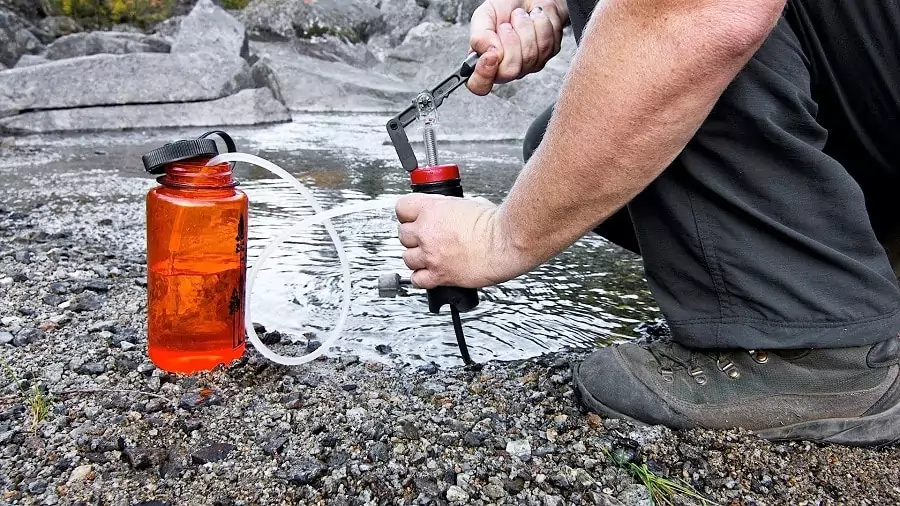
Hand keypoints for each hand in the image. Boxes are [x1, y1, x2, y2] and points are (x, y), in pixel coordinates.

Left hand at [395, 194, 527, 288]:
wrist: (507, 242)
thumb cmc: (496, 223)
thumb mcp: (469, 203)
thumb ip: (451, 209)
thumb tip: (449, 212)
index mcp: (433, 209)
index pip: (402, 208)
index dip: (407, 214)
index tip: (412, 218)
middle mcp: (427, 232)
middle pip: (403, 235)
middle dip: (413, 237)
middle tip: (426, 239)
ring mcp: (431, 255)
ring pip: (407, 258)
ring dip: (417, 257)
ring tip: (430, 256)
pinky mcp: (440, 275)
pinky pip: (417, 280)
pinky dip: (421, 278)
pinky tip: (430, 273)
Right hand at [467, 0, 567, 94]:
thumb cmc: (506, 6)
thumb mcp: (484, 16)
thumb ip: (479, 37)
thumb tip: (488, 53)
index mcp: (485, 62)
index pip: (479, 86)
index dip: (484, 75)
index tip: (491, 54)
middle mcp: (506, 68)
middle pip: (509, 71)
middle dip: (510, 41)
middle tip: (507, 25)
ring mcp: (528, 65)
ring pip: (530, 57)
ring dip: (525, 28)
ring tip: (521, 17)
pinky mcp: (547, 55)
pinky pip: (546, 45)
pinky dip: (541, 24)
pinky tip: (534, 18)